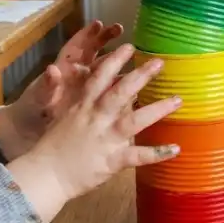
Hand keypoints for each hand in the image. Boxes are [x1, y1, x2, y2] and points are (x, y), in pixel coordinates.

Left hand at [0, 20, 122, 160]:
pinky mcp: (92, 104)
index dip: (87, 35)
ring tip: (133, 54)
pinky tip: (135, 86)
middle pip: (94, 53)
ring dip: (118, 63)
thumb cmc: (30, 113)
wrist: (27, 136)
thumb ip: (46, 86)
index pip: (77, 48)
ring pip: (105, 72)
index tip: (99, 24)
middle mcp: (76, 77)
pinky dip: (121, 88)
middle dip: (106, 40)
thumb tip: (52, 70)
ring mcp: (86, 90)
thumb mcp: (37, 99)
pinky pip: (109, 92)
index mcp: (63, 71)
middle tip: (120, 29)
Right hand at [6, 43, 181, 222]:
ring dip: (158, 109)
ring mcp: (106, 139)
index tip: (129, 47)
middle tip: (160, 63)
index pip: (99, 78)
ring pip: (135, 121)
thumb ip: (77, 99)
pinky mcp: (112, 160)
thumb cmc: (52, 146)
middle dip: (141, 76)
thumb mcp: (62, 116)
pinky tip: (176, 149)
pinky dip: (158, 153)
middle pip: (121, 93)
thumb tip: (79, 82)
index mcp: (83, 106)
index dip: (115, 61)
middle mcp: (96, 119)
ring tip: (178, 99)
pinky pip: (138, 156)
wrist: (45, 175)